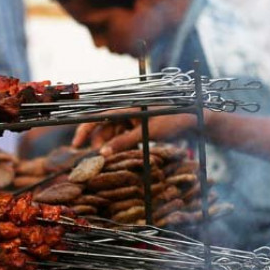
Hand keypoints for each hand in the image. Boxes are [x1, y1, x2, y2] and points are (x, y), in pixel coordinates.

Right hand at [72, 112, 203, 155]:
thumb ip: (124, 142)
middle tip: (98, 160)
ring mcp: (133, 120)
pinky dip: (122, 147)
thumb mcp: (148, 133)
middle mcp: (126, 112)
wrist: (193, 118)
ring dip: (111, 147)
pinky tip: (123, 156)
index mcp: (125, 108)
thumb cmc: (172, 120)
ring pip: (113, 135)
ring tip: (111, 161)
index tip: (76, 146)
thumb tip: (103, 153)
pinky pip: (124, 137)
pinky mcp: (139, 127)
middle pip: (103, 128)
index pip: (97, 117)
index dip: (84, 130)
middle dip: (99, 143)